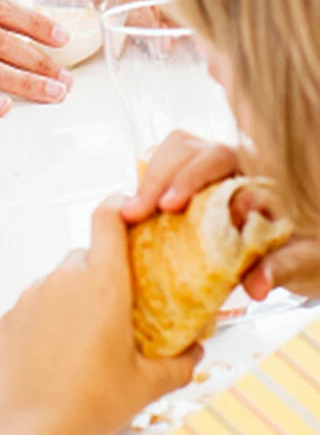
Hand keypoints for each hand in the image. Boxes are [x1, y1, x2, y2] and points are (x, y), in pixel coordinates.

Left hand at [0, 200, 198, 434]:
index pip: (108, 221)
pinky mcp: (9, 317)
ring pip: (59, 282)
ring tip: (90, 341)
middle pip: (86, 257)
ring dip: (75, 297)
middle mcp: (63, 280)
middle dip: (103, 273)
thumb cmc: (95, 404)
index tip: (130, 211)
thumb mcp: (150, 385)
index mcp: (103, 285)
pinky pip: (36, 306)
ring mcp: (31, 297)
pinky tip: (61, 354)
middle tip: (122, 307)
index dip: (120, 208)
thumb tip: (197, 351)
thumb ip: (180, 362)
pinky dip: (50, 318)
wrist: (34, 429)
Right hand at [119, 132, 317, 300]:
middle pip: (187, 149)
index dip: (190, 177)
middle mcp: (235, 163)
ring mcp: (212, 171)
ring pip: (172, 153)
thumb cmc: (308, 250)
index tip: (169, 206)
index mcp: (262, 172)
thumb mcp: (304, 260)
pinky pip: (165, 168)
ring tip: (131, 213)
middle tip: (136, 213)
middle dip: (158, 179)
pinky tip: (137, 210)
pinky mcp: (194, 183)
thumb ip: (282, 266)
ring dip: (148, 180)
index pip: (219, 157)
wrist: (305, 250)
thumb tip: (257, 285)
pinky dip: (147, 185)